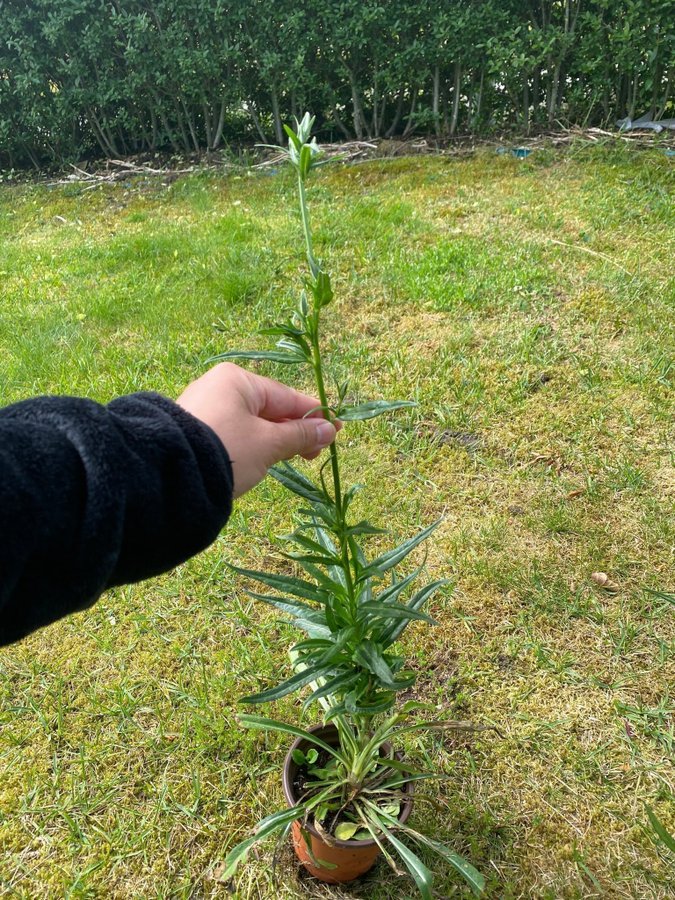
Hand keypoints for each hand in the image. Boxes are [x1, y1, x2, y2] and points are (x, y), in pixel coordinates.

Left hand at [177, 363, 338, 498]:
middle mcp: (219, 387)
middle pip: (269, 409)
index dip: (314, 416)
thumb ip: (300, 436)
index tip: (336, 431)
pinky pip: (234, 432)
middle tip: (316, 454)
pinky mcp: (194, 430)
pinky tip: (264, 459)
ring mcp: (204, 408)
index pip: (286, 396)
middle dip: (295, 431)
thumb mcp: (269, 444)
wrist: (169, 475)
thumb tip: (329, 430)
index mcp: (238, 380)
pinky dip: (253, 444)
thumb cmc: (227, 450)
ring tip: (294, 458)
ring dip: (275, 440)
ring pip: (251, 422)